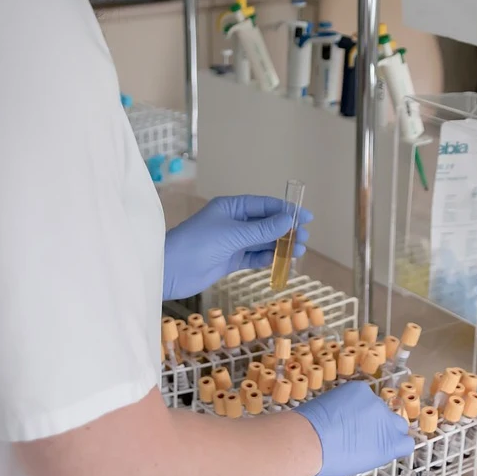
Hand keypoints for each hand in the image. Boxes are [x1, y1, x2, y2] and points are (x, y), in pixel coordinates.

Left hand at [163, 195, 312, 300]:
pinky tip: (281, 260)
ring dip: (279, 245)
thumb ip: (262, 229)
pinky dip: (267, 258)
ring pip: (261, 241)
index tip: (306, 217)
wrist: (171, 270)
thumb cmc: (198, 244)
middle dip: (285, 230)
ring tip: (298, 251)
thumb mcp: (234, 234)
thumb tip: (289, 220)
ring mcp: (231, 242)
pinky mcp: (229, 260)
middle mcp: (232, 222)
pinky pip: (253, 256)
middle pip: (265, 223)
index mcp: (230, 207)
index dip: (286, 210)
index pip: (263, 205)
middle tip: (305, 237)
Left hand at [292, 382, 415, 475]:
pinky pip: (361, 393)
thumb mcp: (361, 462)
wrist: (307, 440)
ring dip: (366, 411)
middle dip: (385, 426)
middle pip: (397, 422)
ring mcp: (375, 403)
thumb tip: (373, 441)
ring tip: (344, 420)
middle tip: (365, 430)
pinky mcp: (360, 389)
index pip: (407, 442)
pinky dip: (353, 399)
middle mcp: (388, 423)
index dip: (396, 442)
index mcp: (389, 447)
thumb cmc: (327, 461)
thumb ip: (375, 450)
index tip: (385, 442)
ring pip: (377, 406)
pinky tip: (338, 408)